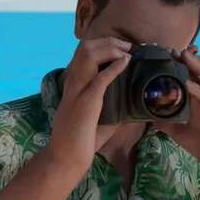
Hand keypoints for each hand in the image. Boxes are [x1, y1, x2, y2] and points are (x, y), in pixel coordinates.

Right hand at [45, 37, 131, 170]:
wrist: (66, 157)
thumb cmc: (80, 141)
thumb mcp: (97, 119)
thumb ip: (111, 108)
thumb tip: (133, 106)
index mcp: (73, 84)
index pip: (83, 54)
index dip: (103, 45)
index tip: (122, 48)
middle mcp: (73, 83)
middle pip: (85, 48)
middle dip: (109, 42)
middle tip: (128, 46)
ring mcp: (78, 90)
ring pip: (90, 55)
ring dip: (111, 49)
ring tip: (128, 51)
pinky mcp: (86, 102)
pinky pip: (101, 78)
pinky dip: (114, 67)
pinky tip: (126, 62)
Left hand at [155, 46, 199, 178]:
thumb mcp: (181, 131)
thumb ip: (166, 121)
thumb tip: (147, 115)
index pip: (196, 69)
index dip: (182, 59)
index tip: (164, 53)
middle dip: (187, 55)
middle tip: (168, 51)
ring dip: (195, 63)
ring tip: (179, 57)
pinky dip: (196, 87)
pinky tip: (184, 84)